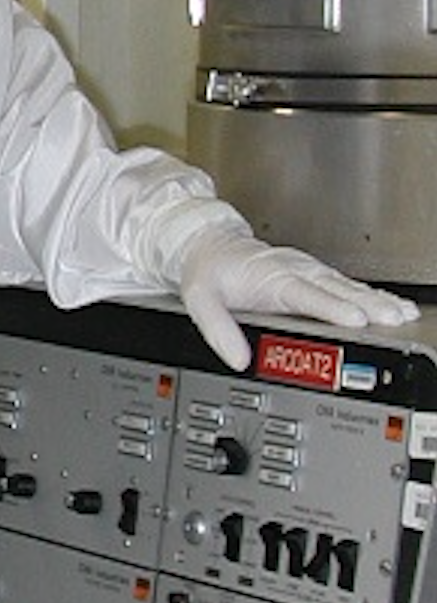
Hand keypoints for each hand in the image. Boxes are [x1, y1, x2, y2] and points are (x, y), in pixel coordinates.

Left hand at [178, 233, 419, 370]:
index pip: (303, 294)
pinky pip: (347, 284)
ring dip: (375, 300)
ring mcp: (306, 271)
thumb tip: (236, 358)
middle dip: (366, 304)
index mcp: (270, 277)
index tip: (353, 318)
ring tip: (401, 314)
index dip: (329, 306)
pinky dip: (371, 295)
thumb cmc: (209, 270)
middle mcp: (293, 271)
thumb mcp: (200, 298)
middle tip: (394, 318)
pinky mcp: (314, 274)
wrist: (210, 243)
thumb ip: (217, 328)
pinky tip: (392, 307)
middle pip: (335, 288)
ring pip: (346, 285)